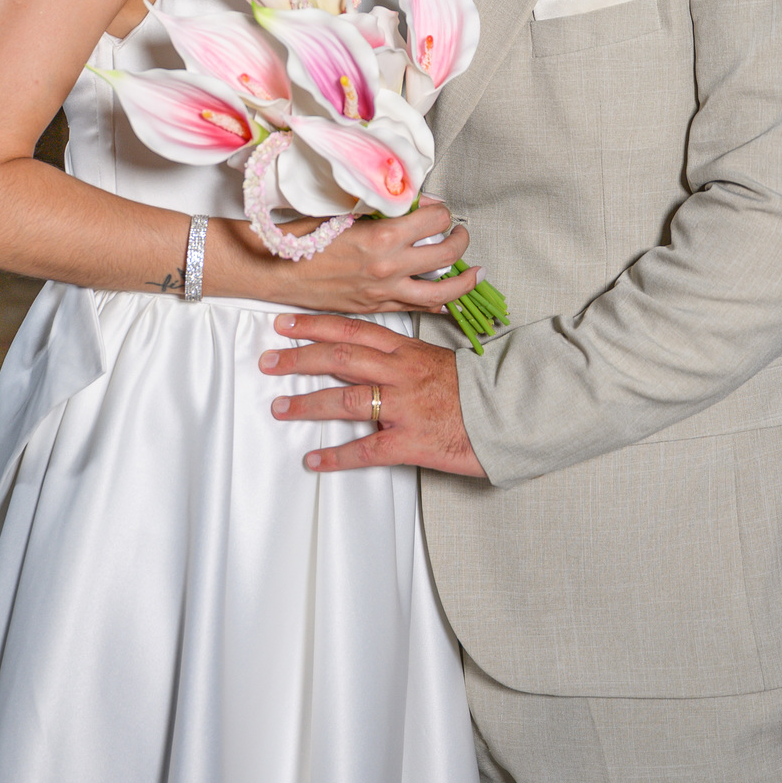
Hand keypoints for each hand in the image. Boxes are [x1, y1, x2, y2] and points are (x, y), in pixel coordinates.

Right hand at [206, 203, 477, 314]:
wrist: (274, 271)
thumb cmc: (304, 235)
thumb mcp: (345, 211)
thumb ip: (383, 207)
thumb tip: (415, 203)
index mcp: (383, 237)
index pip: (435, 220)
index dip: (441, 211)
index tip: (437, 207)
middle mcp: (389, 268)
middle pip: (447, 254)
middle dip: (460, 239)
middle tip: (459, 232)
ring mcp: (384, 293)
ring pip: (441, 292)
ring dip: (463, 280)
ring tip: (474, 271)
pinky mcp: (375, 308)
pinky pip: (416, 308)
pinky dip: (436, 302)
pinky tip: (445, 297)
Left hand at [259, 313, 486, 476]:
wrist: (512, 416)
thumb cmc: (478, 391)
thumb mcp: (440, 360)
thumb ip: (405, 356)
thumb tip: (373, 353)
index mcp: (408, 351)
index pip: (354, 330)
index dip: (316, 325)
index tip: (286, 323)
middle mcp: (401, 374)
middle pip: (340, 359)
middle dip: (299, 358)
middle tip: (269, 360)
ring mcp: (405, 408)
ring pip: (346, 401)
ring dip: (308, 404)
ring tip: (280, 407)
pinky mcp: (411, 442)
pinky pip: (366, 449)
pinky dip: (336, 456)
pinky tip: (313, 459)